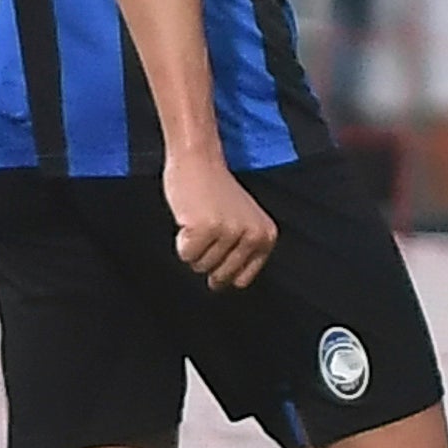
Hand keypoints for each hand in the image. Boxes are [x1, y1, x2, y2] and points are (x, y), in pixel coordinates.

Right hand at [164, 150, 276, 290]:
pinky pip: (186, 255)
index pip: (240, 280)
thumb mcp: (243, 223)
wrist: (199, 160)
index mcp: (265, 237)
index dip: (222, 269)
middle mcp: (252, 236)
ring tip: (200, 219)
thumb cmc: (216, 191)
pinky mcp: (205, 228)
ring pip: (201, 266)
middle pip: (220, 276)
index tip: (218, 247)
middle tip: (207, 229)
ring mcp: (229, 231)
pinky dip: (182, 241)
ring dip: (193, 247)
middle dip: (206, 258)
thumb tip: (222, 286)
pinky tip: (189, 218)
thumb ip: (241, 252)